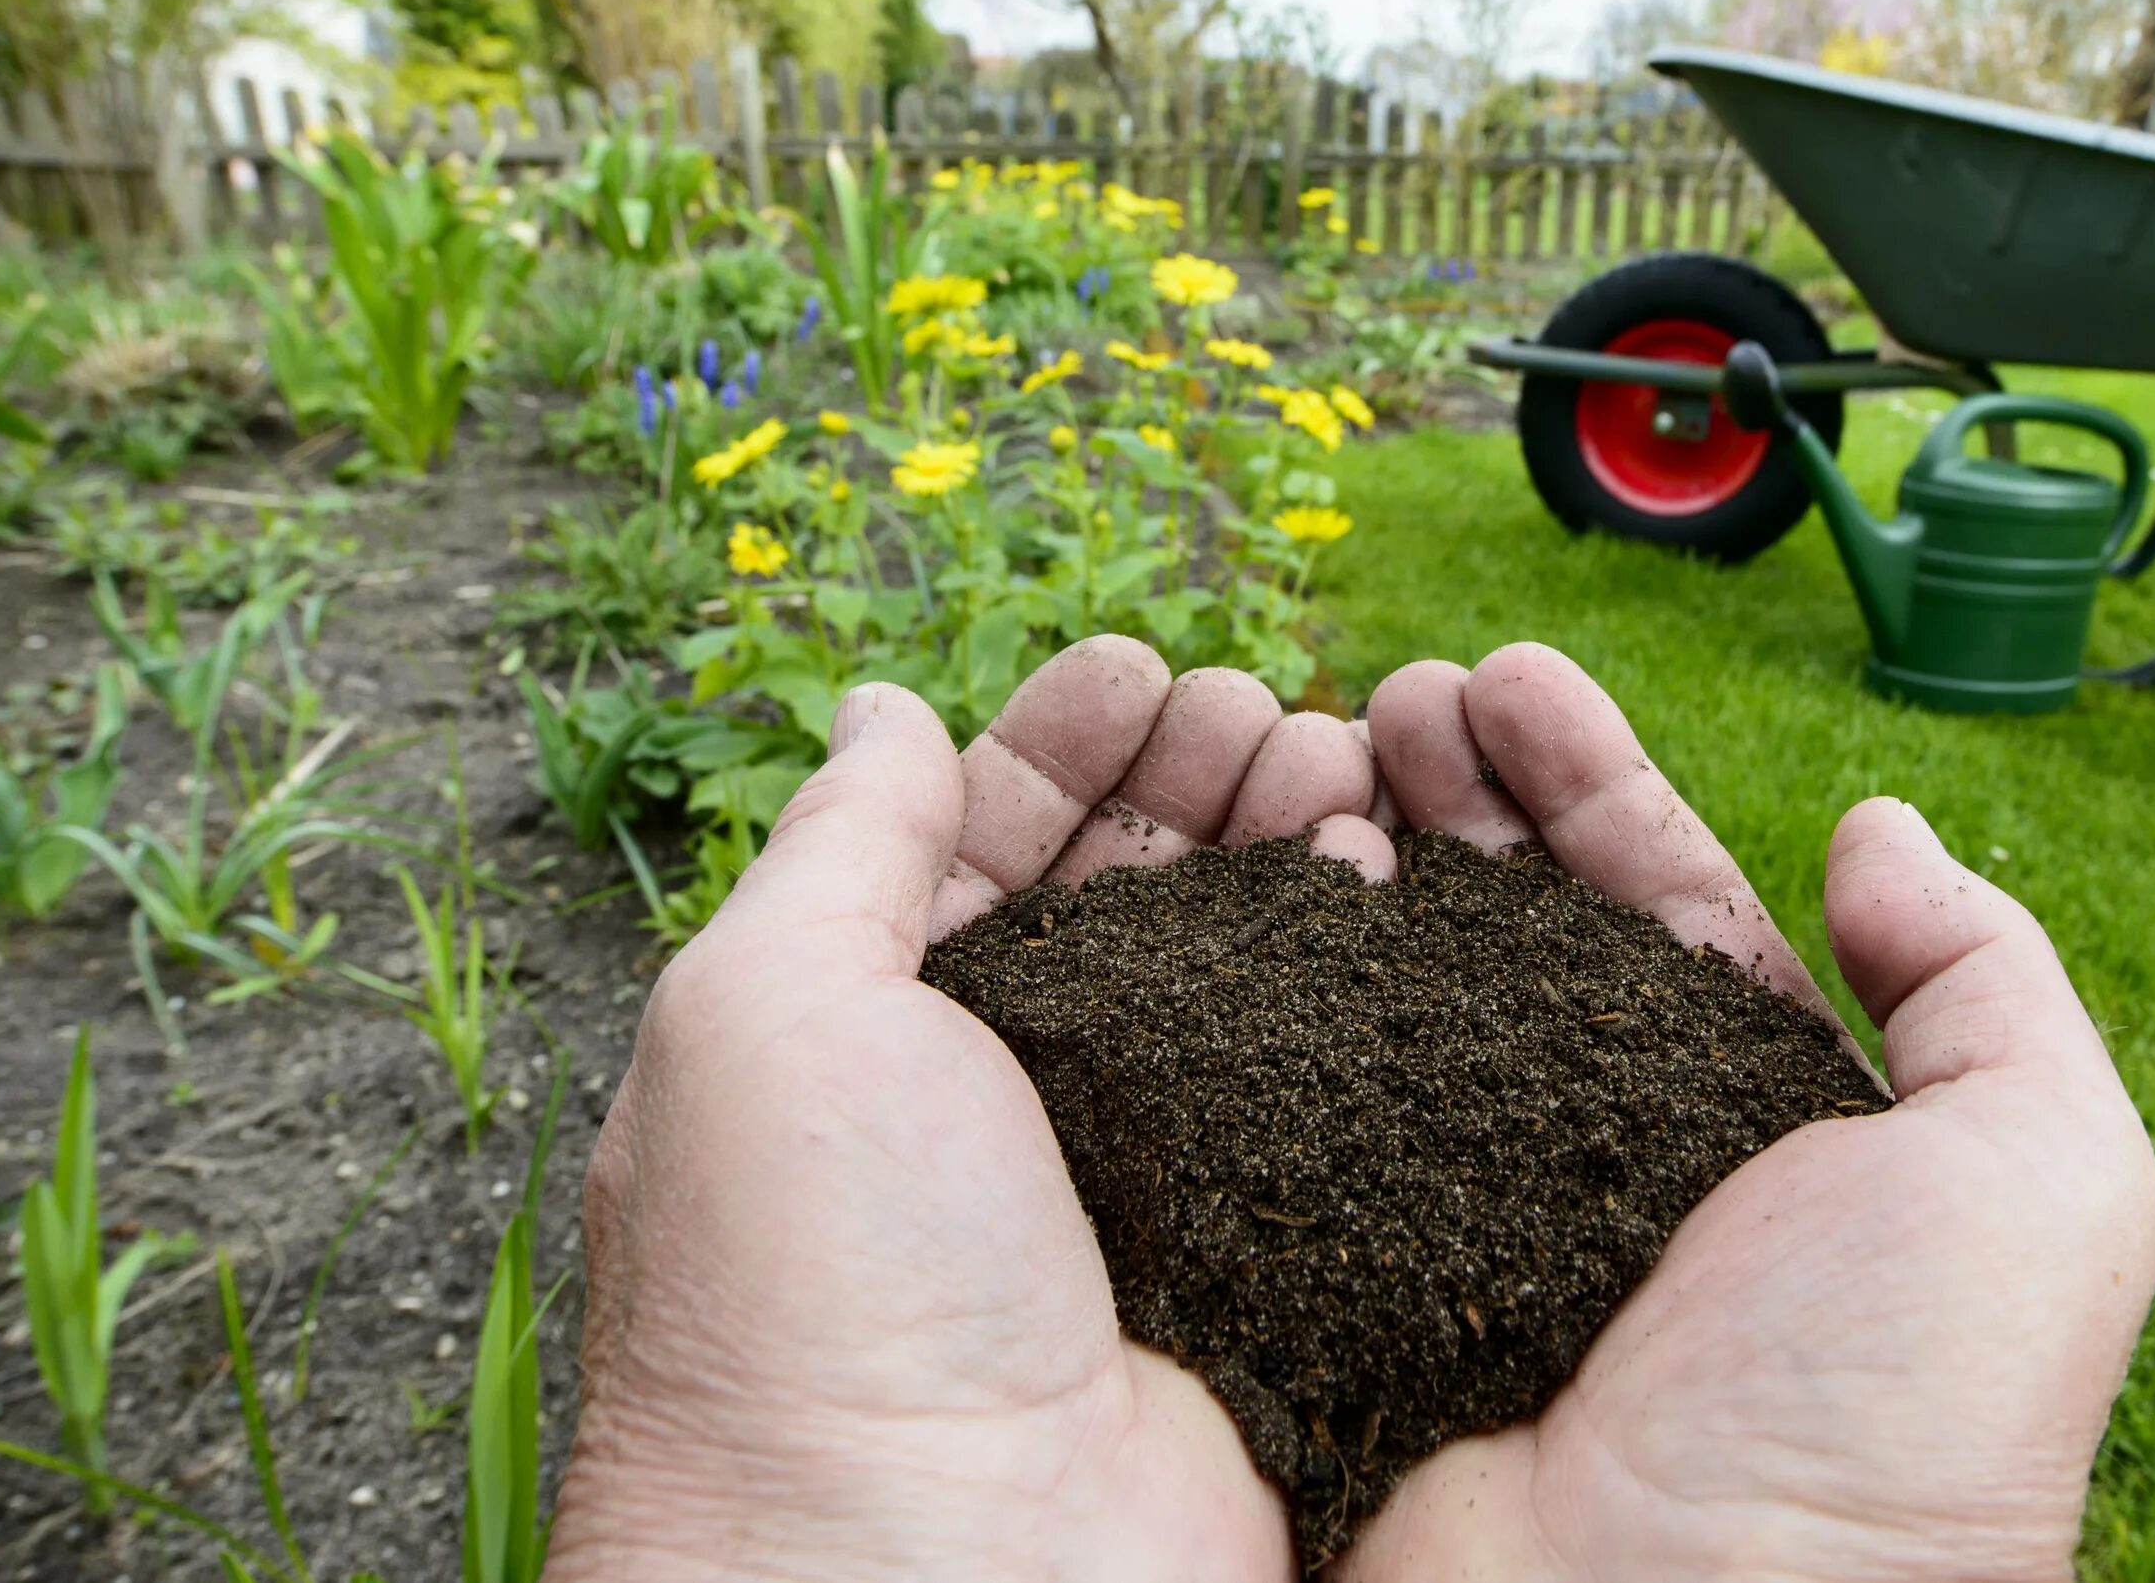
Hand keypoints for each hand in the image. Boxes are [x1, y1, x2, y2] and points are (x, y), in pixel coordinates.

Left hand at [549, 638, 1392, 1582]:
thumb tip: (874, 704)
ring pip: (1238, 977)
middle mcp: (1003, 1114)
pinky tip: (1388, 894)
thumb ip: (841, 842)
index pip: (973, 846)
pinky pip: (1325, 1089)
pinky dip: (1361, 980)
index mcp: (863, 1046)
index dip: (1057, 740)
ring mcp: (1140, 1191)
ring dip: (1288, 852)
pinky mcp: (1258, 1262)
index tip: (1143, 663)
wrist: (936, 1579)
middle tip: (1267, 707)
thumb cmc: (813, 1290)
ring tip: (1344, 769)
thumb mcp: (766, 1012)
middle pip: (1122, 894)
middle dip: (1193, 779)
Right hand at [1338, 645, 2154, 1582]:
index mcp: (1754, 1130)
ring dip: (1353, 851)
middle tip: (1396, 691)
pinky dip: (1265, 991)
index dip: (1588, 784)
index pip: (1659, 908)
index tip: (1508, 676)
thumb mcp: (2039, 1177)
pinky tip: (1257, 881)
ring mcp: (1457, 1225)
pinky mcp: (1339, 1292)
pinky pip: (1288, 1111)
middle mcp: (1598, 1163)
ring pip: (1389, 994)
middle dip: (1456, 791)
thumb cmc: (1898, 1426)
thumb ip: (1988, 984)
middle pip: (1508, 927)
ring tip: (1319, 739)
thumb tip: (1879, 829)